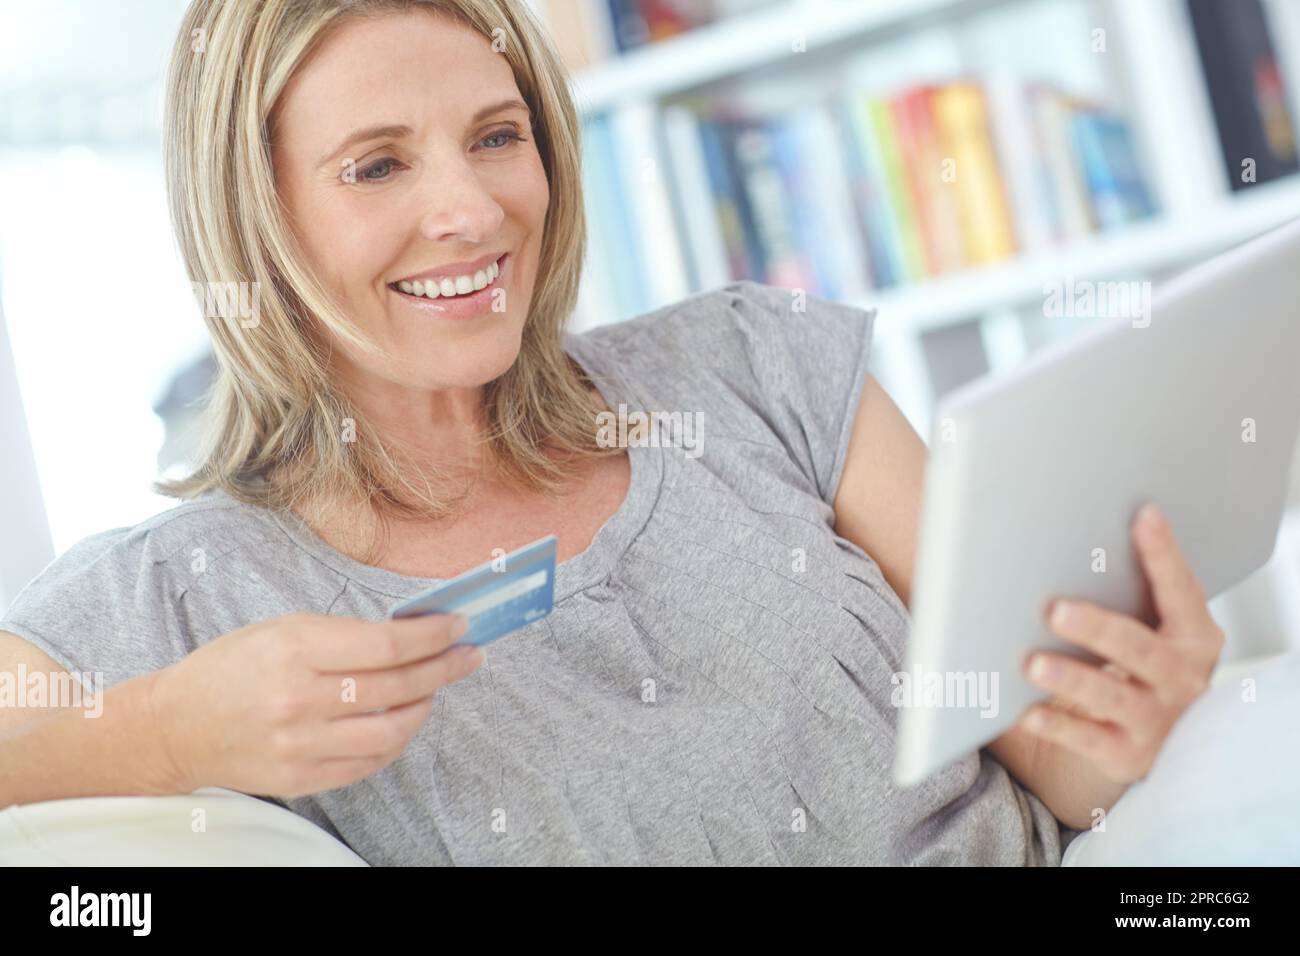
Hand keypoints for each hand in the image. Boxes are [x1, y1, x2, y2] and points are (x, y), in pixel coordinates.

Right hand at [148, 612, 483, 797]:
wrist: (175, 725)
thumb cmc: (231, 667)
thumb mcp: (283, 628)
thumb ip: (346, 633)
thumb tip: (413, 634)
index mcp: (294, 648)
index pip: (386, 644)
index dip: (433, 635)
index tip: (460, 626)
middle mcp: (298, 698)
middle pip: (396, 686)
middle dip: (444, 668)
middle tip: (468, 656)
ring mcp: (299, 744)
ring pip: (392, 732)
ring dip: (425, 708)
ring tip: (434, 689)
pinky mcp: (300, 778)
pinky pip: (369, 764)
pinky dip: (395, 742)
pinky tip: (402, 721)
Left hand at [1015, 503, 1224, 783]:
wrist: (1143, 737)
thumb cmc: (1134, 662)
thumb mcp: (1145, 627)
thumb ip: (1124, 592)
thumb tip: (1058, 536)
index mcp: (1193, 635)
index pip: (1181, 589)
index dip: (1164, 554)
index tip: (1143, 516)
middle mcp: (1183, 678)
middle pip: (1138, 647)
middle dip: (1098, 627)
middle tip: (1055, 610)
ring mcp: (1158, 719)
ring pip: (1112, 696)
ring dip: (1072, 677)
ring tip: (1032, 663)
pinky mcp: (1127, 754)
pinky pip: (1088, 739)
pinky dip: (1057, 725)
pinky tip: (1027, 711)